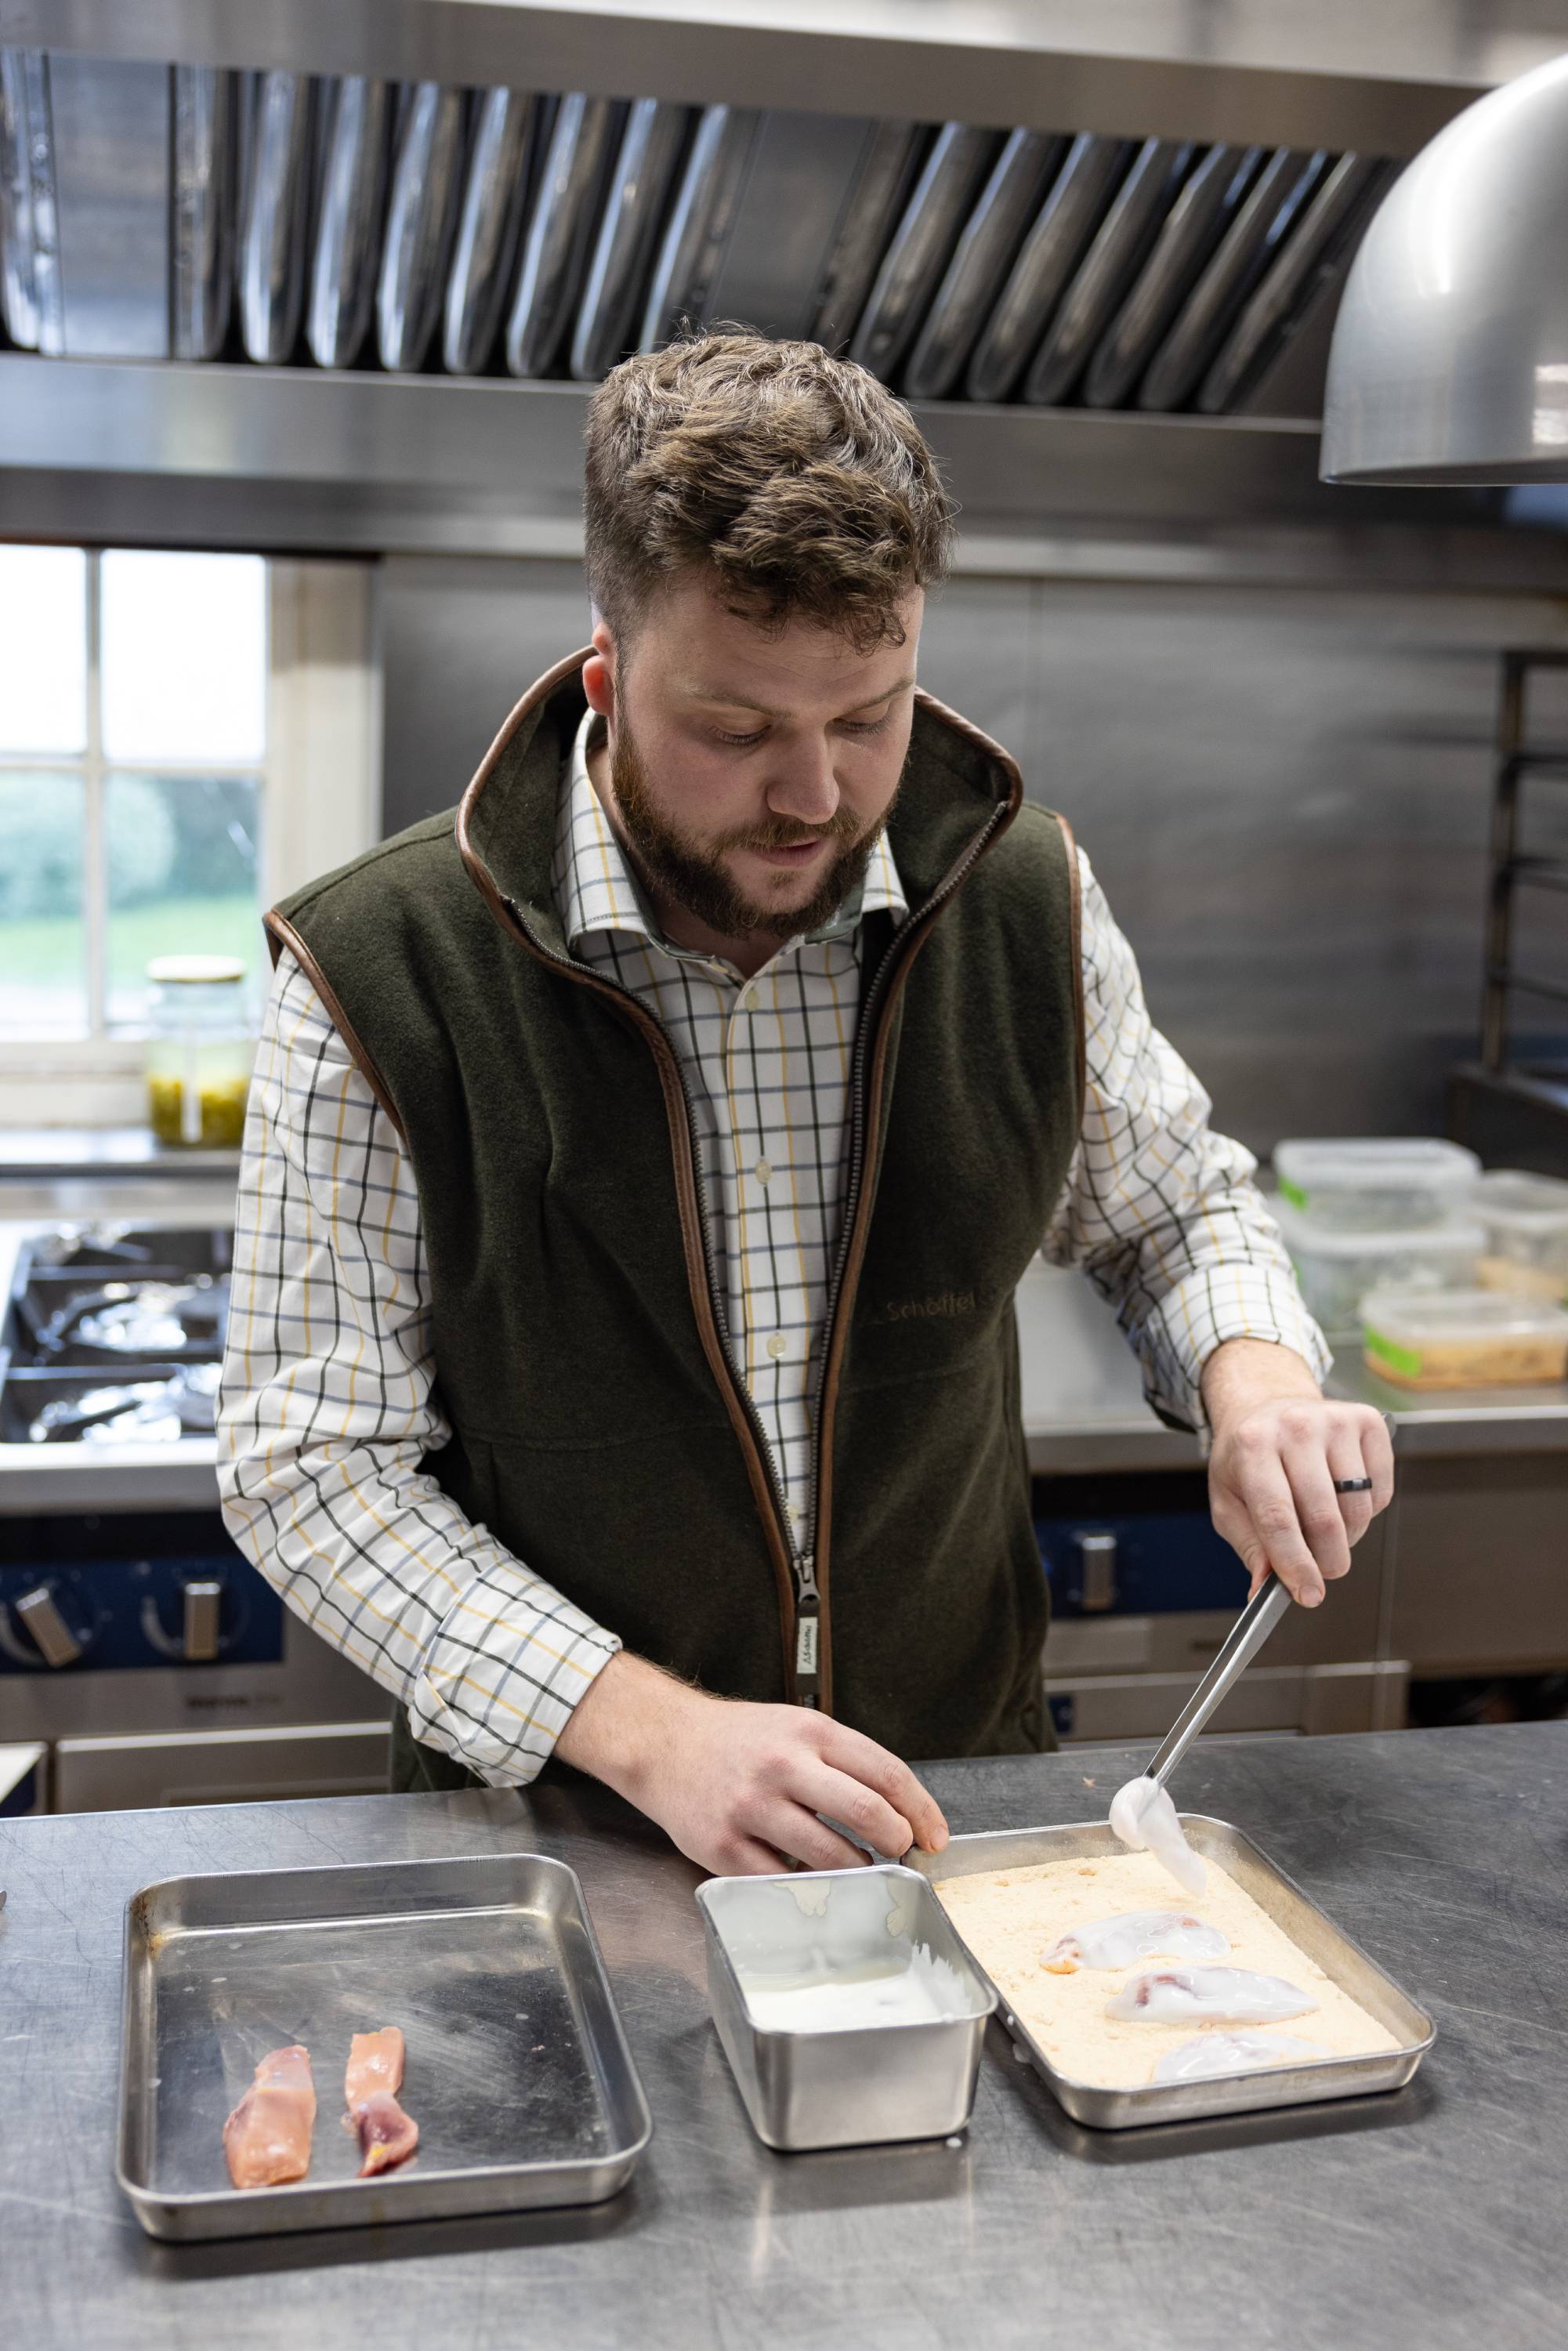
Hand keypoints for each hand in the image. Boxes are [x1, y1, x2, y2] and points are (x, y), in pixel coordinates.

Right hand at [556, 1650, 948, 1874]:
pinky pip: (782, 1881)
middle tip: (902, 1854)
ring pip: (829, 1856)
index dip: (920, 1810)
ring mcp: (752, 1808)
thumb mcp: (796, 1727)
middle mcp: (782, 1766)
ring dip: (858, 1872)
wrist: (664, 1742)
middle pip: (866, 1812)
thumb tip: (901, 1810)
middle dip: (897, 1842)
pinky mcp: (723, 1847)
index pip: (886, 1772)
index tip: (934, 1835)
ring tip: (861, 1870)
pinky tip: (814, 1881)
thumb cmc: (738, 1740)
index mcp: (809, 1732)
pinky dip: (808, 1888)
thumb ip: (844, 1761)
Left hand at [1202, 1338, 1393, 1607]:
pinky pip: (1380, 1493)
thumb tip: (1264, 1587)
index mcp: (1252, 1445)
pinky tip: (1342, 1499)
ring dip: (1346, 1538)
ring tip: (1324, 1529)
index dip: (1295, 1564)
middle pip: (1323, 1519)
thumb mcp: (1228, 1500)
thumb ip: (1249, 1545)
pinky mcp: (1368, 1422)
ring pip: (1357, 1510)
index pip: (1277, 1518)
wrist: (1267, 1406)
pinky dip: (1367, 1512)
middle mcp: (1295, 1426)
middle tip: (1322, 1571)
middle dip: (1326, 1561)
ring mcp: (1335, 1420)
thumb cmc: (1247, 1458)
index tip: (1308, 1594)